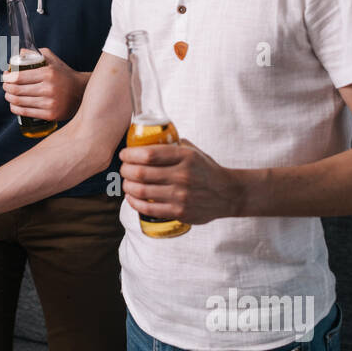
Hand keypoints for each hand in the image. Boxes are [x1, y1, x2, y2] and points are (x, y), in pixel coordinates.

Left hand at [1, 47, 87, 122]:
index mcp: (48, 73)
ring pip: (20, 102)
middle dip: (7, 88)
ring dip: (9, 98)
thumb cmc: (64, 75)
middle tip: (5, 86)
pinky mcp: (51, 115)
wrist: (81, 92)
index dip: (7, 78)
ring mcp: (50, 103)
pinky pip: (26, 113)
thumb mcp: (53, 60)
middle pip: (17, 90)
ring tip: (8, 95)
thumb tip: (20, 52)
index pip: (19, 77)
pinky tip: (14, 105)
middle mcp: (48, 89)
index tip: (5, 76)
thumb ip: (36, 54)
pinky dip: (16, 109)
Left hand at [118, 138, 243, 225]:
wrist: (228, 194)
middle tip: (123, 169)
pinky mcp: (179, 211)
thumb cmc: (206, 170)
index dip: (130, 154)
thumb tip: (148, 138)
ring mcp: (180, 195)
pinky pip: (148, 208)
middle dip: (125, 170)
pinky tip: (131, 197)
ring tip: (126, 183)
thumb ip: (173, 145)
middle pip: (141, 172)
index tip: (124, 155)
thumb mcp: (194, 151)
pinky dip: (134, 202)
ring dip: (127, 186)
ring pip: (141, 190)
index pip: (149, 154)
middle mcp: (182, 175)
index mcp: (185, 156)